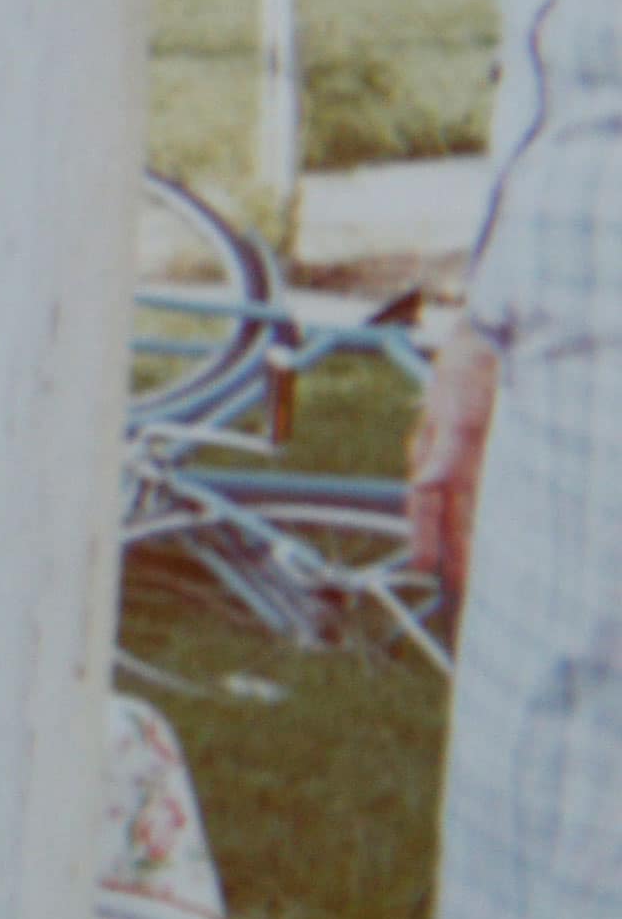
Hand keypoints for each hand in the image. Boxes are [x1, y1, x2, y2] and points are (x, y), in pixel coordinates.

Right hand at [408, 323, 500, 591]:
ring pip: (464, 501)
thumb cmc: (471, 365)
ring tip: (474, 565)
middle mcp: (446, 455)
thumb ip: (444, 449)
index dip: (429, 540)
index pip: (430, 506)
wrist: (493, 328)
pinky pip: (479, 485)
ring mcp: (465, 448)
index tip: (427, 573)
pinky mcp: (484, 441)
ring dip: (467, 532)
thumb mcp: (460, 406)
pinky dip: (484, 508)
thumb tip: (424, 486)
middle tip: (458, 589)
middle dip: (451, 548)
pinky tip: (494, 518)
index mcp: (436, 452)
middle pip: (447, 511)